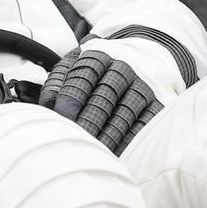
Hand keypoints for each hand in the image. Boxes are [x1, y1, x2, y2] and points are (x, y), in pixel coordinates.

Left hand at [38, 48, 160, 153]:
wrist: (142, 53)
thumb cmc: (97, 67)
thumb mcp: (75, 63)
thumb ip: (58, 81)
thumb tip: (48, 106)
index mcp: (99, 55)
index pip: (84, 75)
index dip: (72, 98)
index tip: (62, 119)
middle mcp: (123, 68)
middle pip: (105, 96)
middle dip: (88, 121)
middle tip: (75, 141)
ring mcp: (143, 86)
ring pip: (124, 113)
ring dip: (108, 136)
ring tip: (91, 153)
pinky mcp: (158, 104)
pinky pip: (145, 125)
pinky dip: (130, 141)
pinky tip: (115, 154)